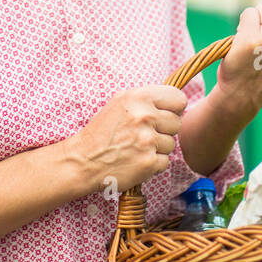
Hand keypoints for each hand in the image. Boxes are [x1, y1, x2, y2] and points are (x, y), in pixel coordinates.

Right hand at [61, 86, 185, 195]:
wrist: (83, 160)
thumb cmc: (103, 131)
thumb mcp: (120, 102)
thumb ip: (148, 100)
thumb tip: (177, 105)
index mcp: (138, 97)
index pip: (179, 99)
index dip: (173, 109)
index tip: (162, 115)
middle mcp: (144, 116)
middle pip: (177, 123)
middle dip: (163, 130)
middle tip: (142, 135)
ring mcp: (147, 140)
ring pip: (172, 144)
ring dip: (157, 148)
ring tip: (136, 148)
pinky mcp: (148, 162)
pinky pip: (165, 162)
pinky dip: (153, 164)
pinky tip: (136, 160)